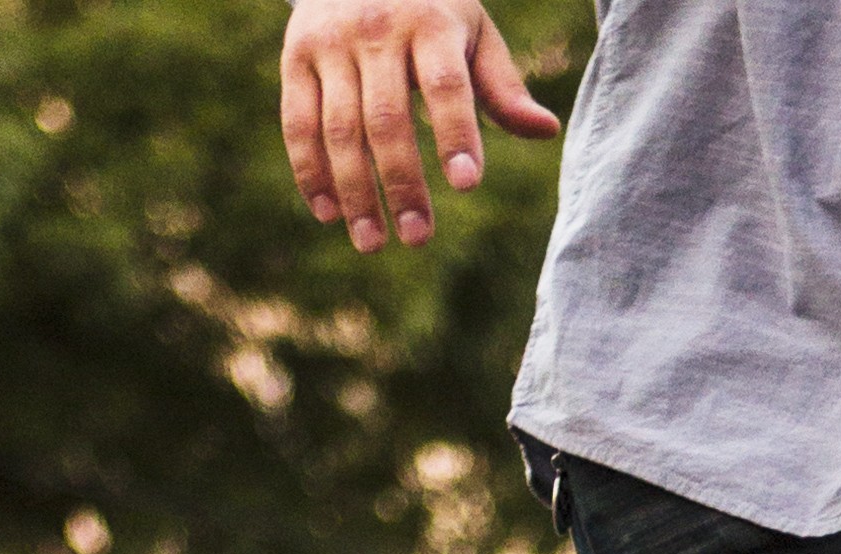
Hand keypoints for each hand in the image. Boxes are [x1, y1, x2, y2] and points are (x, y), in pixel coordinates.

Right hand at [280, 0, 558, 253]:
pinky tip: (328, 213)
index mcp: (430, 22)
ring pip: (339, 128)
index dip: (456, 134)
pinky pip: (298, 122)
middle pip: (388, 118)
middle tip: (417, 238)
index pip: (445, 85)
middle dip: (402, 183)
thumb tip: (545, 130)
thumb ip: (502, 85)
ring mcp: (330, 42)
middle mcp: (376, 29)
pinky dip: (310, 171)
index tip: (467, 185)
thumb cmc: (431, 8)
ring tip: (372, 243)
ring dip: (355, 191)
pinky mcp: (295, 55)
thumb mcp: (472, 32)